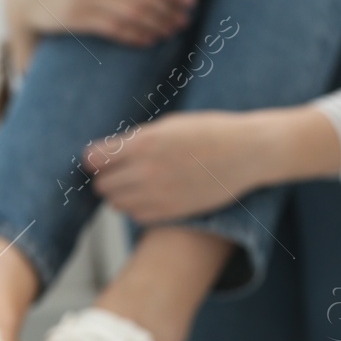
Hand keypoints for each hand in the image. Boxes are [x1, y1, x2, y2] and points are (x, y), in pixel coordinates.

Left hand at [83, 112, 256, 223]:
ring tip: (139, 181)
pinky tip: (154, 193)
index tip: (103, 156)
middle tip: (123, 169)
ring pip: (117, 204)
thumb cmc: (209, 132)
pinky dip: (138, 207)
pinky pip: (137, 216)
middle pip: (102, 185)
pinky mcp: (173, 212)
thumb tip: (103, 156)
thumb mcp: (169, 125)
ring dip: (122, 193)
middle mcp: (147, 172)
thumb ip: (134, 140)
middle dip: (108, 177)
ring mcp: (160, 195)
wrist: (246, 153)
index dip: (95, 158)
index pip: (94, 159)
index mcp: (144, 144)